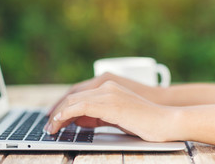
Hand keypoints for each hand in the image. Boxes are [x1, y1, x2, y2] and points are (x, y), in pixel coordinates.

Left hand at [44, 81, 178, 141]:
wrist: (167, 121)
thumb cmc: (144, 122)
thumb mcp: (116, 117)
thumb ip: (97, 115)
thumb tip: (77, 119)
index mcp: (108, 86)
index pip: (78, 93)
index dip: (62, 105)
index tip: (52, 117)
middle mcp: (106, 86)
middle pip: (73, 95)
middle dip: (56, 111)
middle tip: (47, 126)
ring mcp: (109, 93)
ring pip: (74, 100)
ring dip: (58, 114)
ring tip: (50, 128)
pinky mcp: (110, 103)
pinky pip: (81, 106)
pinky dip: (66, 114)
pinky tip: (59, 122)